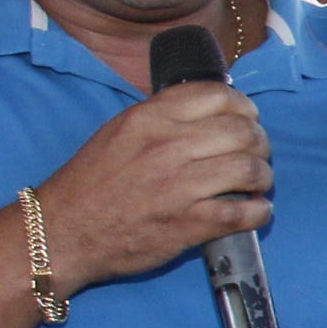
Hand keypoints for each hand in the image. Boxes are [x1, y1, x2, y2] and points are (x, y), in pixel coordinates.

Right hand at [33, 81, 271, 290]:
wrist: (64, 231)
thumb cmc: (92, 183)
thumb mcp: (120, 130)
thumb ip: (164, 116)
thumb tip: (212, 107)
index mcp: (150, 117)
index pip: (220, 96)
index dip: (244, 108)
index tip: (248, 120)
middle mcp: (167, 146)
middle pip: (244, 132)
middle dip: (260, 144)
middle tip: (256, 156)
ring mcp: (178, 186)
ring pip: (250, 170)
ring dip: (262, 178)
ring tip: (255, 186)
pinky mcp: (187, 223)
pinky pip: (244, 213)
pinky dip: (258, 212)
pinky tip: (253, 211)